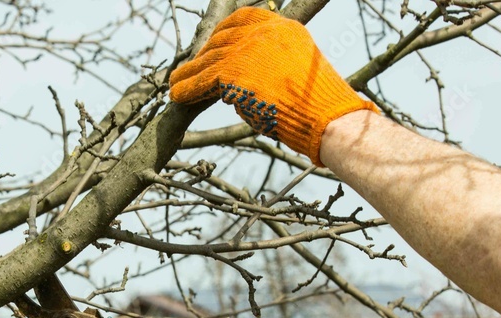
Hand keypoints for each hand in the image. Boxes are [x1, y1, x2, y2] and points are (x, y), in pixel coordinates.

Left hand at [169, 7, 377, 165]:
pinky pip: (202, 79)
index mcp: (283, 27)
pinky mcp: (232, 71)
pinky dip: (187, 88)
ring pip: (209, 59)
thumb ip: (273, 65)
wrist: (323, 116)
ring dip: (190, 72)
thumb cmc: (318, 105)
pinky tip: (177, 94)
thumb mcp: (298, 70)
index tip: (214, 41)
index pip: (245, 17)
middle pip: (223, 38)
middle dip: (205, 53)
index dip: (224, 30)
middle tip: (193, 66)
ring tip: (176, 82)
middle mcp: (263, 33)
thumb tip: (245, 80)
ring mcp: (247, 50)